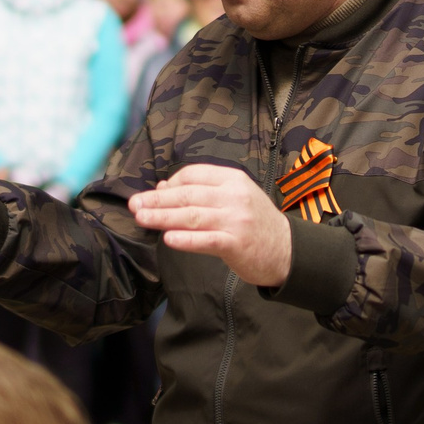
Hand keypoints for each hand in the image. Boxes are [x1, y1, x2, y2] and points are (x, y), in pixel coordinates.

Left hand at [128, 164, 295, 286]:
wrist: (288, 250)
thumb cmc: (256, 223)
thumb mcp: (235, 197)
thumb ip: (204, 192)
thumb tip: (164, 188)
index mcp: (233, 179)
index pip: (193, 174)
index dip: (170, 184)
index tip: (154, 195)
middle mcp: (234, 196)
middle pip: (188, 194)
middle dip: (157, 200)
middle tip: (134, 205)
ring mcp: (236, 220)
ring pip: (192, 216)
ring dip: (163, 217)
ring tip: (141, 218)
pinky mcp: (237, 243)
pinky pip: (206, 240)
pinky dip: (186, 240)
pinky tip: (168, 239)